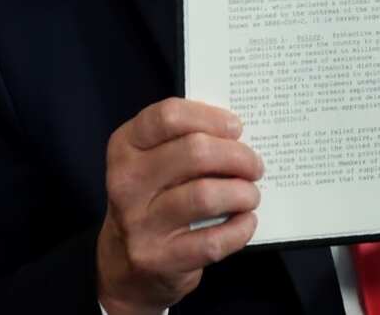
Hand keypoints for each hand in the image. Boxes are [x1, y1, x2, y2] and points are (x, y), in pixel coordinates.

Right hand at [96, 98, 263, 314]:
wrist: (124, 262)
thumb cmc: (153, 196)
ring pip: (206, 195)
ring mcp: (140, 223)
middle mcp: (126, 182)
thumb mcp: (154, 160)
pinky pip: (213, 240)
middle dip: (238, 156)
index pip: (168, 116)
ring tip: (251, 195)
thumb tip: (238, 134)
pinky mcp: (159, 258)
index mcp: (125, 146)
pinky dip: (240, 228)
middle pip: (195, 152)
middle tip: (254, 166)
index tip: (236, 127)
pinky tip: (245, 221)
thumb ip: (186, 139)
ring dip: (242, 193)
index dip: (210, 117)